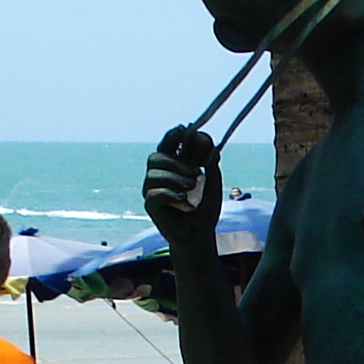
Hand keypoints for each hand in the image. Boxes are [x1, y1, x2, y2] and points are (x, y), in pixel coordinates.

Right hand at [145, 126, 222, 242]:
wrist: (200, 235)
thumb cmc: (205, 207)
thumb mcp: (213, 181)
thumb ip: (210, 162)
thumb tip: (208, 142)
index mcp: (172, 165)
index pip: (168, 145)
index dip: (173, 136)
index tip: (185, 129)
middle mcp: (158, 175)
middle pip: (156, 157)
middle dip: (176, 161)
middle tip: (198, 172)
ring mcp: (151, 190)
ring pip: (154, 174)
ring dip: (175, 178)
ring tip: (193, 187)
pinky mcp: (150, 206)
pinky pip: (154, 194)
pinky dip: (171, 194)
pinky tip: (184, 199)